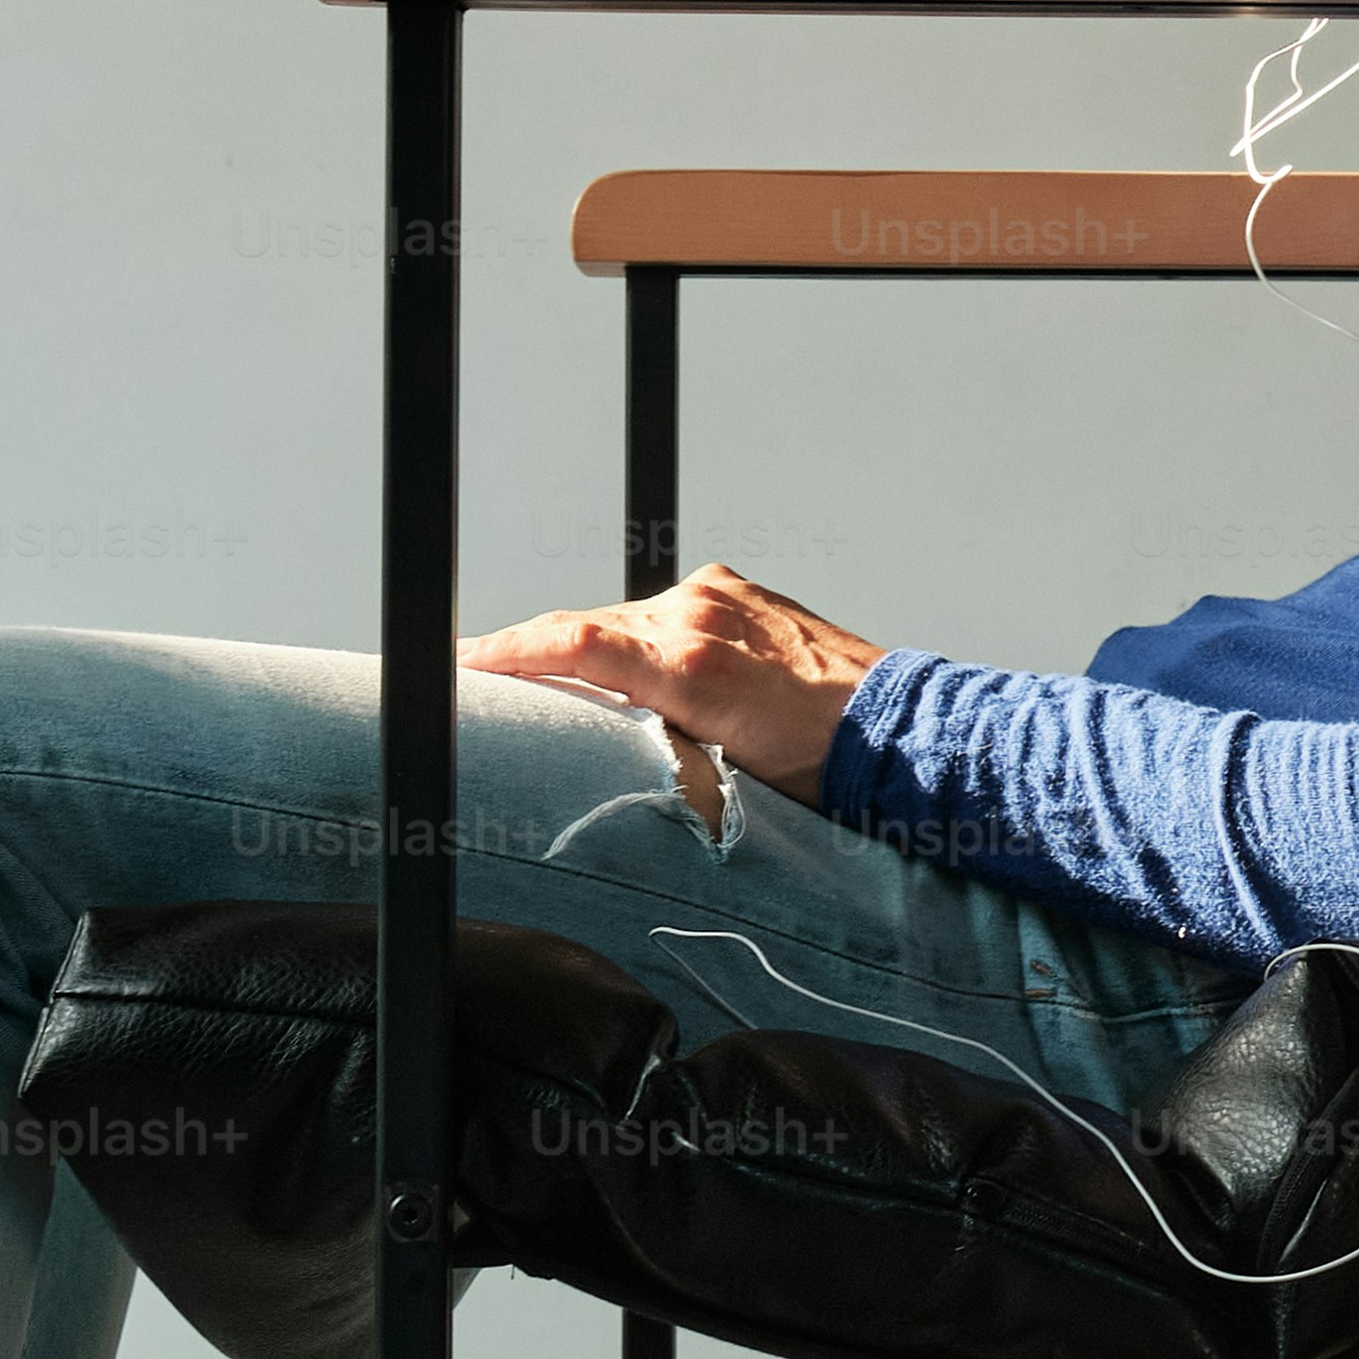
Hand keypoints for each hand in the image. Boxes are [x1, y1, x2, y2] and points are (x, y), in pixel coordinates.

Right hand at [461, 565, 888, 806]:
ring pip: (623, 618)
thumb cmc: (815, 765)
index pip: (574, 641)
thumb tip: (595, 747)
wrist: (892, 726)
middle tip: (484, 674)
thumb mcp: (721, 770)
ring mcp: (718, 596)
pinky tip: (631, 665)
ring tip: (554, 681)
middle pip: (587, 627)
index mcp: (690, 665)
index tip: (466, 661)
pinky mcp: (734, 589)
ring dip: (592, 648)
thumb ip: (650, 741)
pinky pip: (664, 608)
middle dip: (533, 652)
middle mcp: (698, 616)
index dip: (509, 649)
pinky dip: (640, 635)